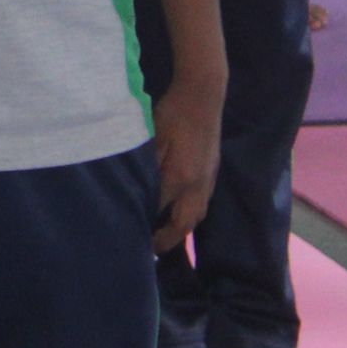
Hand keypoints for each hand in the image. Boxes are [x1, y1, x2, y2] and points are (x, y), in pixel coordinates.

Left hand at [150, 78, 224, 250]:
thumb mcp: (152, 137)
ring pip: (196, 217)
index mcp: (179, 177)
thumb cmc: (172, 113)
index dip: (148, 226)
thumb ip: (146, 166)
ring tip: (163, 238)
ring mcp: (208, 181)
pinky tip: (177, 216)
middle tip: (151, 250)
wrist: (204, 97)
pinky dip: (189, 217)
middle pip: (183, 224)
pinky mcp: (212, 175)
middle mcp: (197, 186)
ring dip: (180, 230)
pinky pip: (201, 205)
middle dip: (168, 240)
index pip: (161, 212)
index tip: (134, 237)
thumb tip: (137, 191)